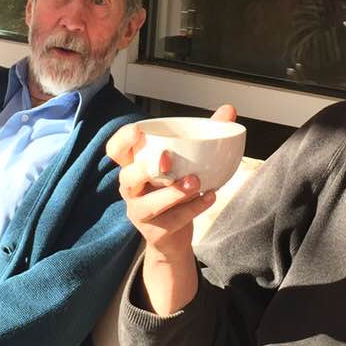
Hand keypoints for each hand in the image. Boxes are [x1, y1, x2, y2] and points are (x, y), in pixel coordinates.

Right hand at [106, 104, 237, 314]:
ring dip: (173, 192)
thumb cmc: (174, 189)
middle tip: (168, 158)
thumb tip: (229, 109)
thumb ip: (205, 135)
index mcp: (134, 166)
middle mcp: (131, 189)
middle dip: (146, 167)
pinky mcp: (156, 231)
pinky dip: (195, 207)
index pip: (116, 151)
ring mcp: (140, 211)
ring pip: (149, 202)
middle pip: (127, 176)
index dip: (122, 140)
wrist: (173, 236)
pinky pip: (174, 218)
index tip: (138, 131)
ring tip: (196, 182)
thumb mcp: (184, 162)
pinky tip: (210, 196)